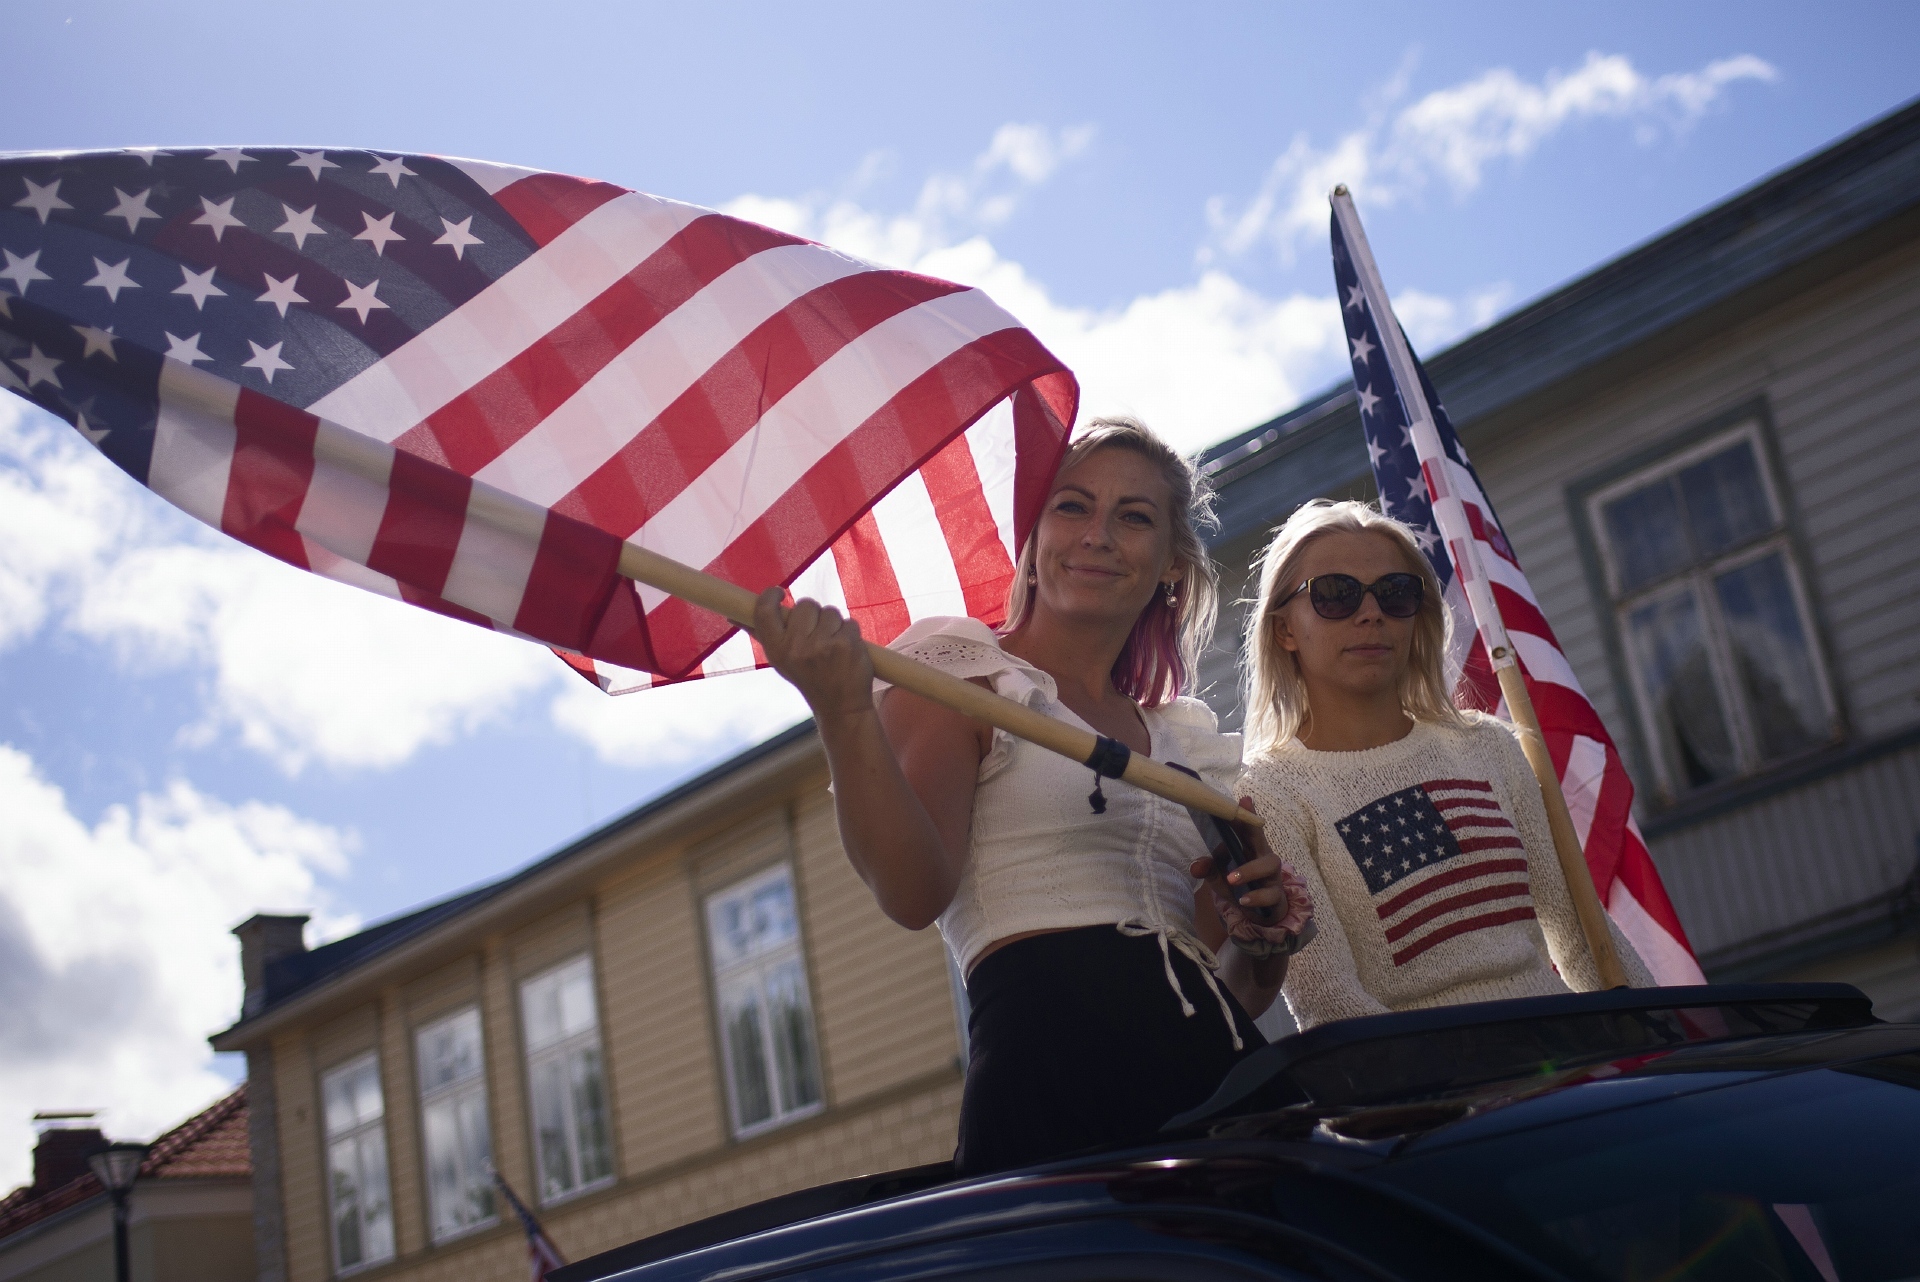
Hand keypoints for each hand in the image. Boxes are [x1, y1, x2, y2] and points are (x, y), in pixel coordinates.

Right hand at [753, 587, 874, 722]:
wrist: (841, 708)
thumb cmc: (808, 678)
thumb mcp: (780, 661)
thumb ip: (761, 634)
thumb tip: (733, 616)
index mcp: (776, 650)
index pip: (764, 611)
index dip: (770, 596)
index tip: (779, 593)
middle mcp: (797, 648)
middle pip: (805, 604)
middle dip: (814, 615)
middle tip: (817, 635)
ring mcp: (823, 645)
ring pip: (830, 611)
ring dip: (834, 624)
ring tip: (833, 646)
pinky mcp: (846, 644)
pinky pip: (849, 621)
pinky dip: (850, 632)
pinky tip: (847, 651)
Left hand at [1190, 796, 1313, 942]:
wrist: (1260, 913)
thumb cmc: (1242, 886)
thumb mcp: (1221, 877)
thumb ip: (1209, 869)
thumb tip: (1194, 866)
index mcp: (1250, 848)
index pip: (1248, 828)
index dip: (1247, 814)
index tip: (1244, 799)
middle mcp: (1263, 857)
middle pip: (1262, 838)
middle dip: (1254, 828)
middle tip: (1241, 821)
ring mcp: (1272, 876)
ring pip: (1268, 865)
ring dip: (1249, 871)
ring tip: (1231, 879)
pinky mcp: (1276, 896)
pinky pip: (1270, 894)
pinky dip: (1256, 896)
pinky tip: (1243, 900)